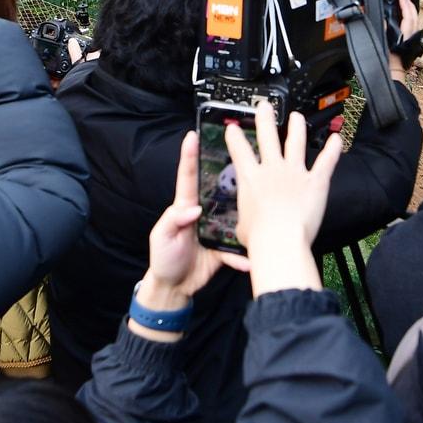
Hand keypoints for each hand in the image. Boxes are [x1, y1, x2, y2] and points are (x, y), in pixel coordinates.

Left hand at [135, 131, 250, 326]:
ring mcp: (216, 230)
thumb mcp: (161, 237)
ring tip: (260, 205)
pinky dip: (243, 255)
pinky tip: (250, 259)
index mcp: (185, 207)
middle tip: (244, 155)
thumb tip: (193, 209)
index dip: (190, 156)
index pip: (188, 177)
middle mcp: (203, 214)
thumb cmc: (163, 259)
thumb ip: (174, 221)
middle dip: (230, 172)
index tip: (193, 135)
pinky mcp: (225, 248)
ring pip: (234, 216)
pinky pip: (237, 249)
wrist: (174, 287)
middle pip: (219, 189)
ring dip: (246, 214)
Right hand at [224, 102, 341, 296]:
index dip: (235, 137)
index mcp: (250, 179)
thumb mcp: (242, 226)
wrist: (280, 240)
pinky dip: (333, 149)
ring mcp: (295, 172)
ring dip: (297, 127)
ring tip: (296, 117)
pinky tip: (337, 138)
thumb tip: (248, 222)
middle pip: (267, 137)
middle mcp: (272, 169)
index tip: (234, 128)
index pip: (240, 151)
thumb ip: (246, 218)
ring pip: (296, 142)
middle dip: (265, 119)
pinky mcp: (315, 181)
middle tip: (264, 107)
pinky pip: (326, 161)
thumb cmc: (259, 239)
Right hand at [389, 0, 419, 79]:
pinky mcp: (410, 48)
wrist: (392, 77)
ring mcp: (412, 43)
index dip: (405, 7)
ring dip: (412, 15)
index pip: (408, 18)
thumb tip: (382, 19)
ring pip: (415, 25)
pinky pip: (412, 31)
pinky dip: (410, 23)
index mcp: (405, 37)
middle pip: (414, 19)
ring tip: (406, 8)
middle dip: (411, 8)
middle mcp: (411, 39)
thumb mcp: (382, 45)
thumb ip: (382, 30)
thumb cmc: (386, 64)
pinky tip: (405, 22)